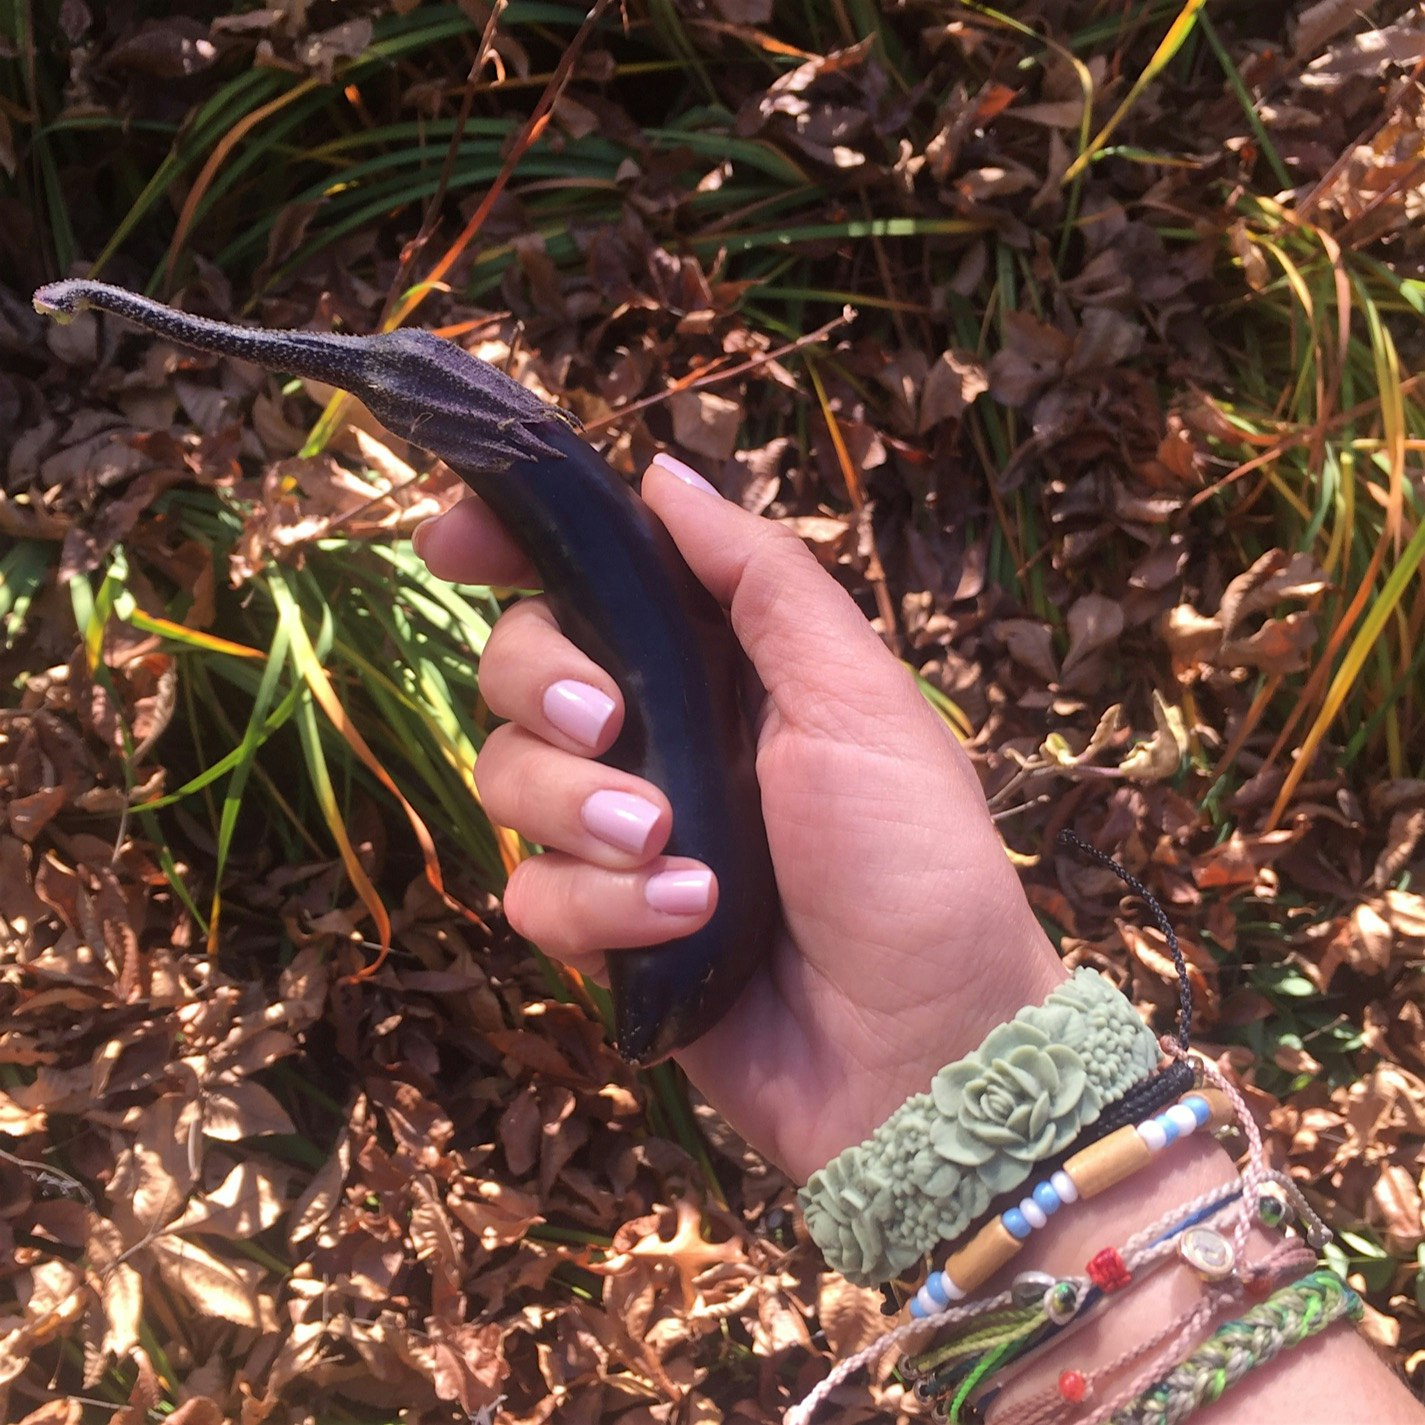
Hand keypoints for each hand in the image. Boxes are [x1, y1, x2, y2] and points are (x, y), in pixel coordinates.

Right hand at [415, 453, 1064, 1180]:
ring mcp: (623, 833)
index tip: (452, 542)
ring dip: (580, 812)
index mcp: (719, 663)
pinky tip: (686, 921)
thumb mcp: (856, 697)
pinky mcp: (603, 927)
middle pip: (519, 667)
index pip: (589, 580)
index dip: (510, 547)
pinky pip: (534, 895)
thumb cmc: (911, 858)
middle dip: (546, 687)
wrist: (920, 1044)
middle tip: (611, 725)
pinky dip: (601, 908)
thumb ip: (758, 581)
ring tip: (673, 848)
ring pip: (507, 780)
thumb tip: (661, 473)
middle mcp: (657, 734)